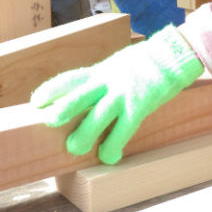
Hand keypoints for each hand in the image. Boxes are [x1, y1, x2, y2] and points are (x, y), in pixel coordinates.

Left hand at [31, 25, 204, 162]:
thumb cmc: (147, 62)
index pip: (71, 78)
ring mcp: (124, 93)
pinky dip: (114, 145)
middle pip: (80, 95)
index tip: (36, 101)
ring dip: (85, 134)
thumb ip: (104, 78)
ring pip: (99, 115)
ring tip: (74, 149)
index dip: (52, 89)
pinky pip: (124, 129)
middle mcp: (109, 81)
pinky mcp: (140, 105)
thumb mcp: (119, 64)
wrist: (174, 54)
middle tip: (47, 122)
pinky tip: (109, 157)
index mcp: (102, 70)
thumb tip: (89, 92)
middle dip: (62, 109)